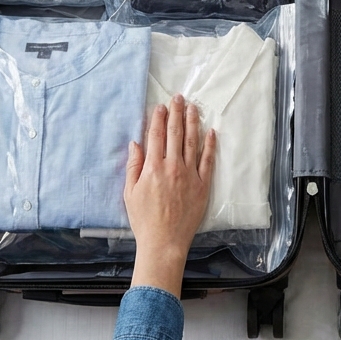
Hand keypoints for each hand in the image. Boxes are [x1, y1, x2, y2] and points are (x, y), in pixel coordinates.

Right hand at [124, 94, 215, 296]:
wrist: (164, 242)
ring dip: (192, 122)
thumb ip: (133, 166)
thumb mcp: (130, 193)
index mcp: (153, 168)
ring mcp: (190, 175)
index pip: (155, 136)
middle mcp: (173, 167)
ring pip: (192, 142)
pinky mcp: (203, 185)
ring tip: (193, 107)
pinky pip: (208, 161)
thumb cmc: (144, 220)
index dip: (157, 118)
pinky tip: (210, 132)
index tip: (160, 106)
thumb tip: (135, 143)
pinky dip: (210, 145)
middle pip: (175, 133)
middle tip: (178, 97)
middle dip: (176, 113)